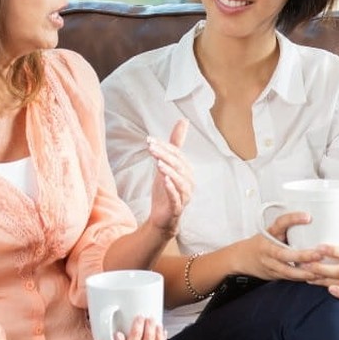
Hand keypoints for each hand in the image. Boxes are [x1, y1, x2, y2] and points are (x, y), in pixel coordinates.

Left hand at [144, 120, 191, 239]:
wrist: (162, 218)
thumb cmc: (166, 190)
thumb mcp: (167, 165)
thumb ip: (175, 144)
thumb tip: (184, 121)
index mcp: (187, 170)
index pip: (177, 155)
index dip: (165, 147)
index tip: (150, 140)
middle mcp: (189, 182)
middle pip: (178, 166)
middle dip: (165, 156)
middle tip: (151, 148)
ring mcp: (184, 195)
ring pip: (179, 181)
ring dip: (169, 171)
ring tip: (158, 163)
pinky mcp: (177, 207)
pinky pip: (176, 197)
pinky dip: (171, 188)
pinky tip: (164, 180)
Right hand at [242, 211, 323, 281]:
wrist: (241, 258)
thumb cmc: (262, 242)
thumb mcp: (271, 231)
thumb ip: (287, 229)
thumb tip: (311, 220)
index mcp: (269, 234)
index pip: (280, 223)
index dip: (293, 219)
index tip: (308, 217)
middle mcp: (268, 249)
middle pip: (284, 254)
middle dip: (302, 255)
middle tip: (318, 254)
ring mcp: (269, 263)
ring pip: (286, 270)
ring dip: (303, 272)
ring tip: (319, 271)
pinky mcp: (272, 274)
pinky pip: (288, 277)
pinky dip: (301, 278)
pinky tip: (313, 277)